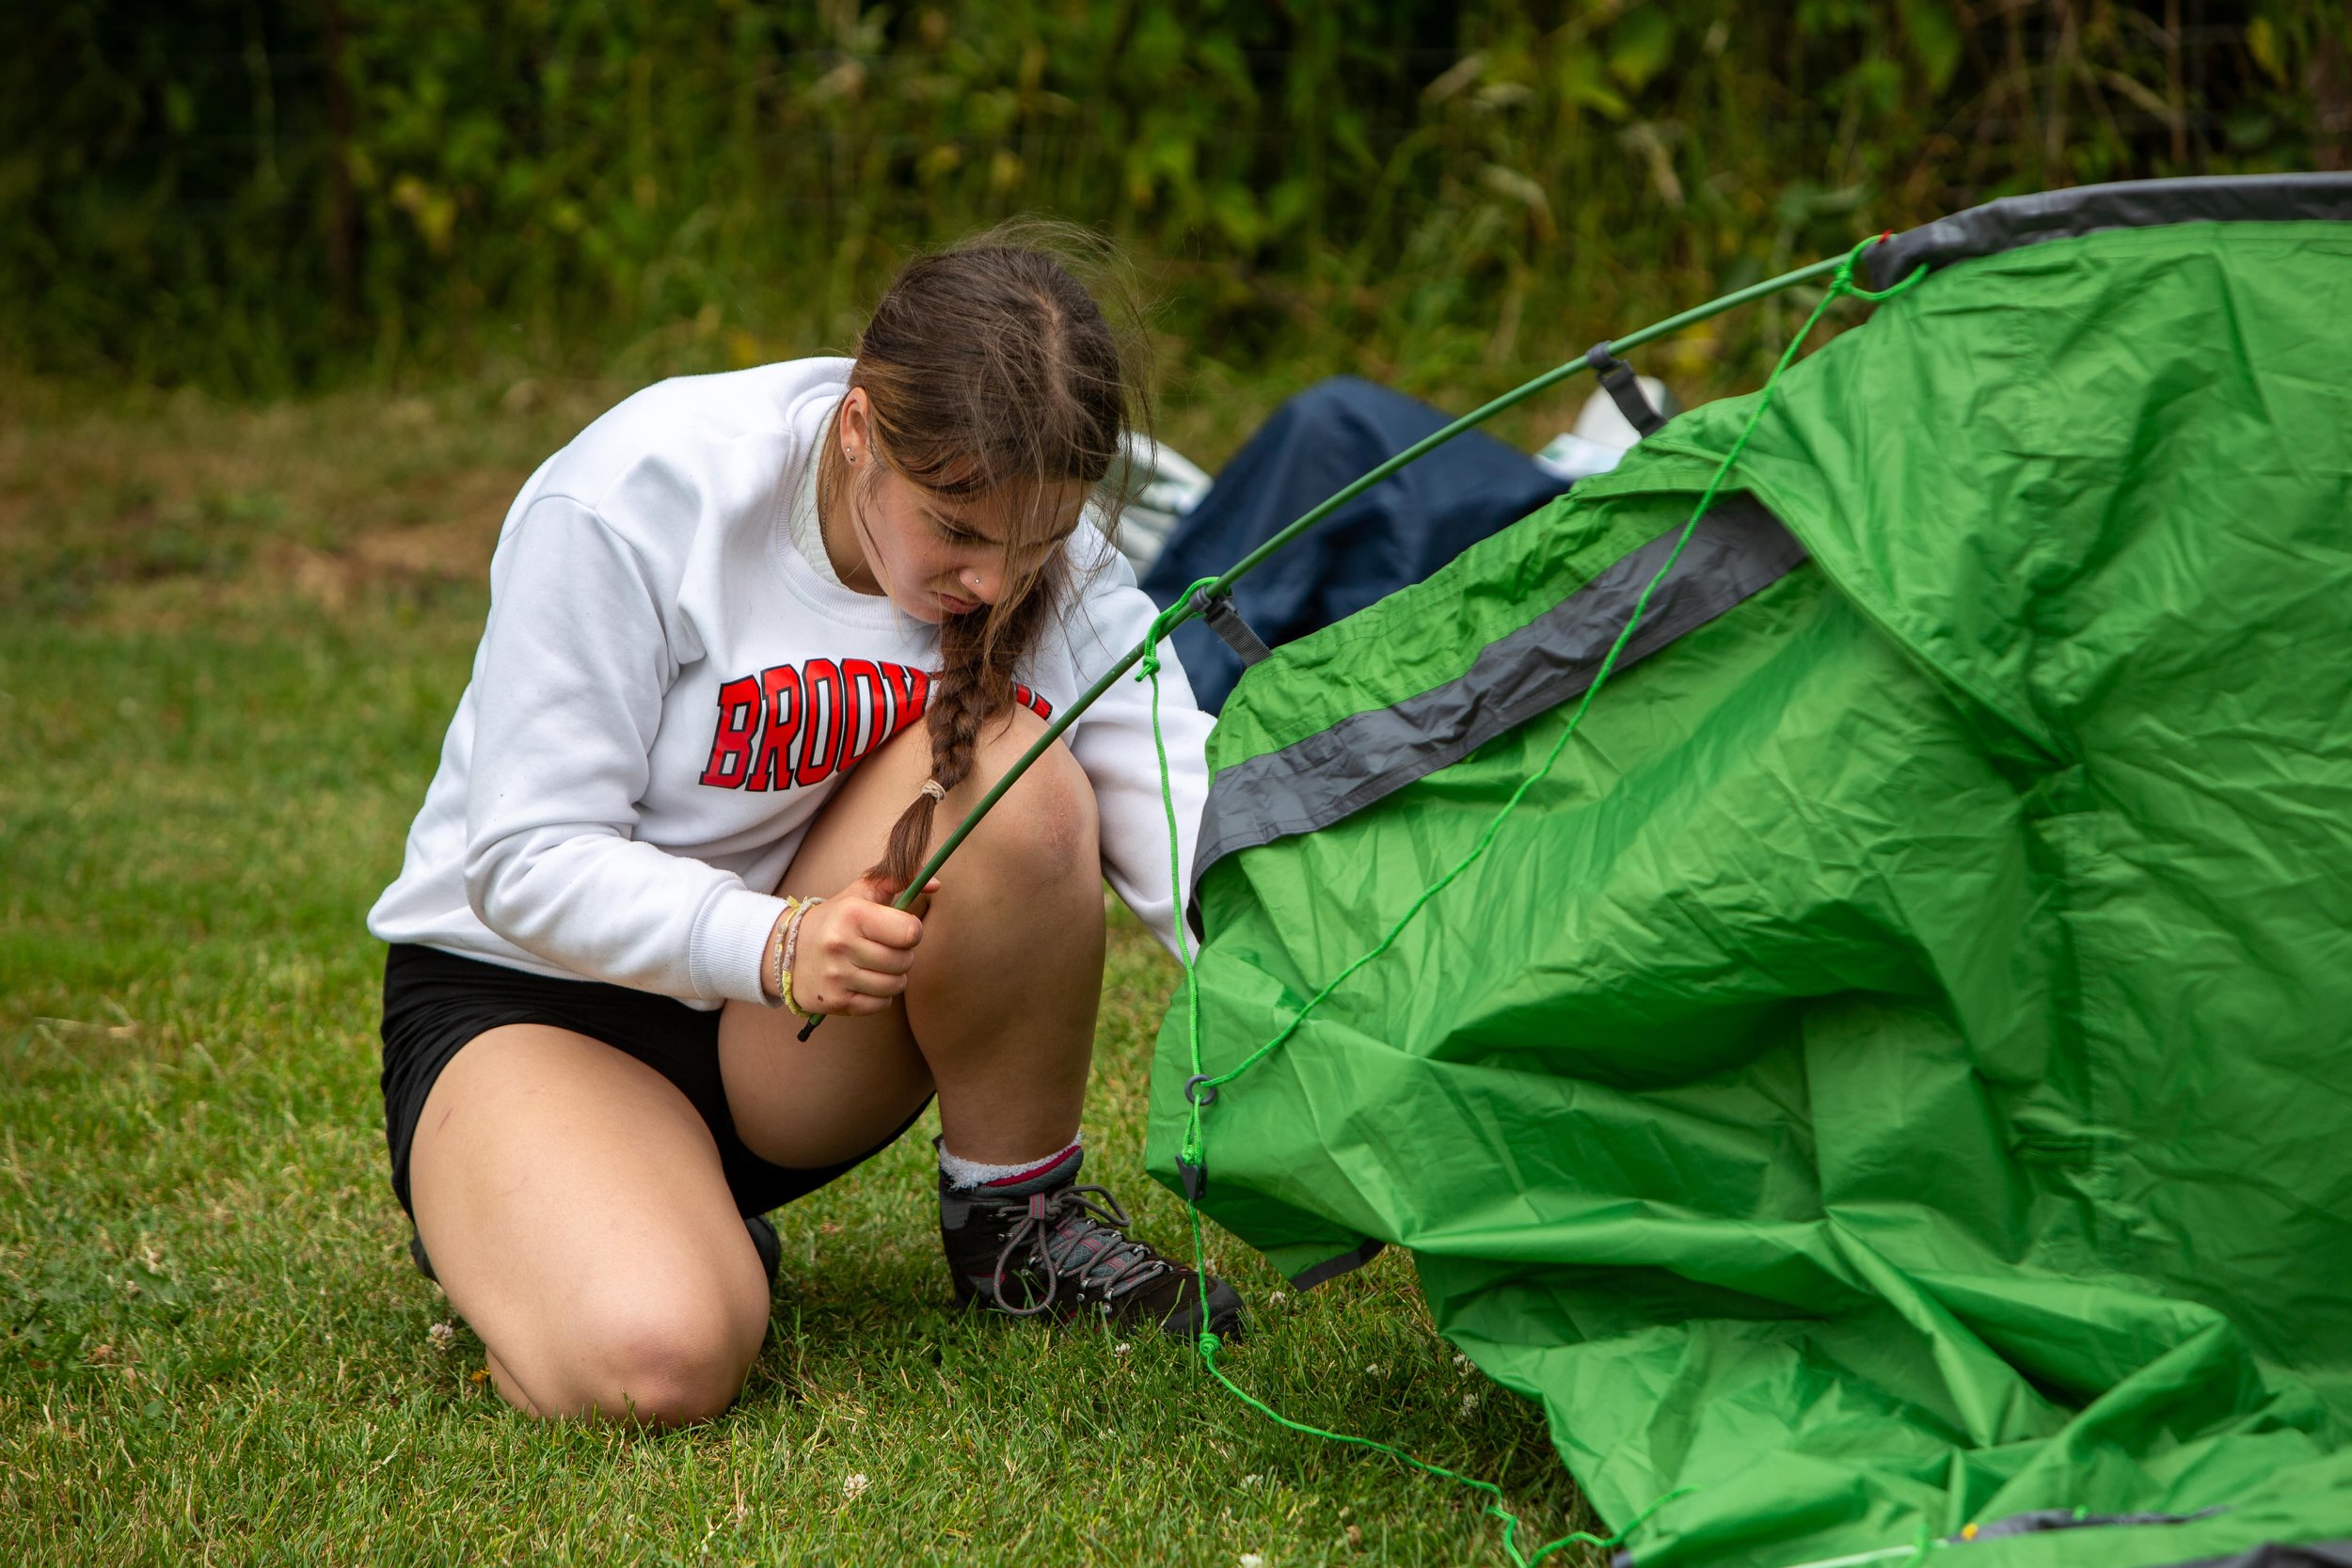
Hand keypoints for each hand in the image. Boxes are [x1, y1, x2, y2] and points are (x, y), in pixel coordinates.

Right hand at [786, 874, 939, 1015]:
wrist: (786, 951)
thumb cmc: (835, 919)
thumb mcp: (861, 892)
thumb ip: (899, 879)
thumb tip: (936, 884)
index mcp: (852, 914)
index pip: (910, 932)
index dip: (912, 931)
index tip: (899, 930)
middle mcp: (841, 945)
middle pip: (905, 961)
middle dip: (902, 955)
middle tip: (884, 949)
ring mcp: (837, 975)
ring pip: (895, 985)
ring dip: (893, 977)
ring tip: (875, 965)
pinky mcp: (835, 1001)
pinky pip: (880, 1005)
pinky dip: (879, 996)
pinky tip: (864, 982)